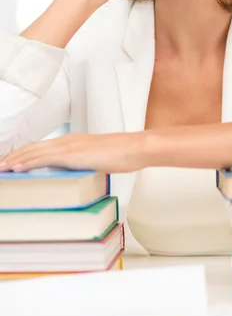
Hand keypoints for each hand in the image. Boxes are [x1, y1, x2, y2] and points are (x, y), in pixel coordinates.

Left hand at [0, 132, 149, 172]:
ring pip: (34, 152)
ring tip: (2, 167)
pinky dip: (27, 163)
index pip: (41, 146)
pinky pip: (44, 159)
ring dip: (16, 159)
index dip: (24, 153)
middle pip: (33, 147)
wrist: (134, 148)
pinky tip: (17, 169)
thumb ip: (82, 164)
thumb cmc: (121, 154)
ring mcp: (69, 146)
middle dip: (14, 156)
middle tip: (0, 164)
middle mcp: (67, 141)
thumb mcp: (96, 159)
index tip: (12, 161)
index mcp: (72, 142)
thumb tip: (74, 174)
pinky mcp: (72, 154)